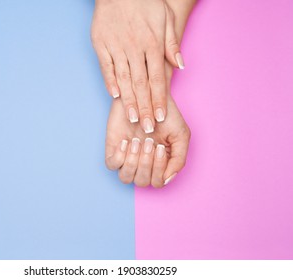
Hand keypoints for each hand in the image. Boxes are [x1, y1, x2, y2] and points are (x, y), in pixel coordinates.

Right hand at [91, 0, 183, 132]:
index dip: (159, 99)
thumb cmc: (145, 3)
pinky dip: (109, 81)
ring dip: (128, 100)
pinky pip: (106, 67)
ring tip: (132, 118)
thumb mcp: (165, 18)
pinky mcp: (101, 45)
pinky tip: (114, 96)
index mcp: (152, 44)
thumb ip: (171, 43)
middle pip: (140, 84)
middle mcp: (134, 48)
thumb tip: (180, 65)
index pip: (157, 78)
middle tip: (146, 127)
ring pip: (123, 79)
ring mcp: (116, 47)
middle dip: (145, 107)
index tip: (160, 116)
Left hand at [105, 64, 190, 186]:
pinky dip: (119, 156)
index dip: (158, 169)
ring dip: (133, 162)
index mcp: (160, 164)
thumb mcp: (181, 135)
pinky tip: (126, 141)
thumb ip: (179, 159)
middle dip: (146, 162)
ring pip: (126, 178)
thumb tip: (166, 179)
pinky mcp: (113, 148)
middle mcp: (142, 163)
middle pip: (142, 182)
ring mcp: (127, 157)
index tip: (160, 147)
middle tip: (149, 141)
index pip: (157, 182)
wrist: (148, 94)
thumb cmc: (166, 115)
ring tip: (137, 142)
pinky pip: (111, 165)